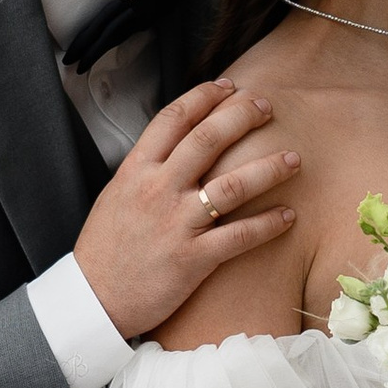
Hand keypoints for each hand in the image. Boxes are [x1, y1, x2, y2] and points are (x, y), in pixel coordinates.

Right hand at [74, 82, 298, 340]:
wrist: (93, 300)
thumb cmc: (105, 250)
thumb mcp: (116, 196)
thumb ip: (146, 170)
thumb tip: (174, 148)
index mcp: (135, 171)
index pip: (173, 118)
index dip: (204, 97)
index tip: (228, 87)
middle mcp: (157, 190)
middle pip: (208, 139)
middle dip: (242, 116)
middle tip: (266, 107)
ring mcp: (176, 223)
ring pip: (233, 185)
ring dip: (269, 168)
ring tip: (294, 158)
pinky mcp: (193, 259)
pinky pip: (239, 236)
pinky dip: (268, 224)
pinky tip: (289, 216)